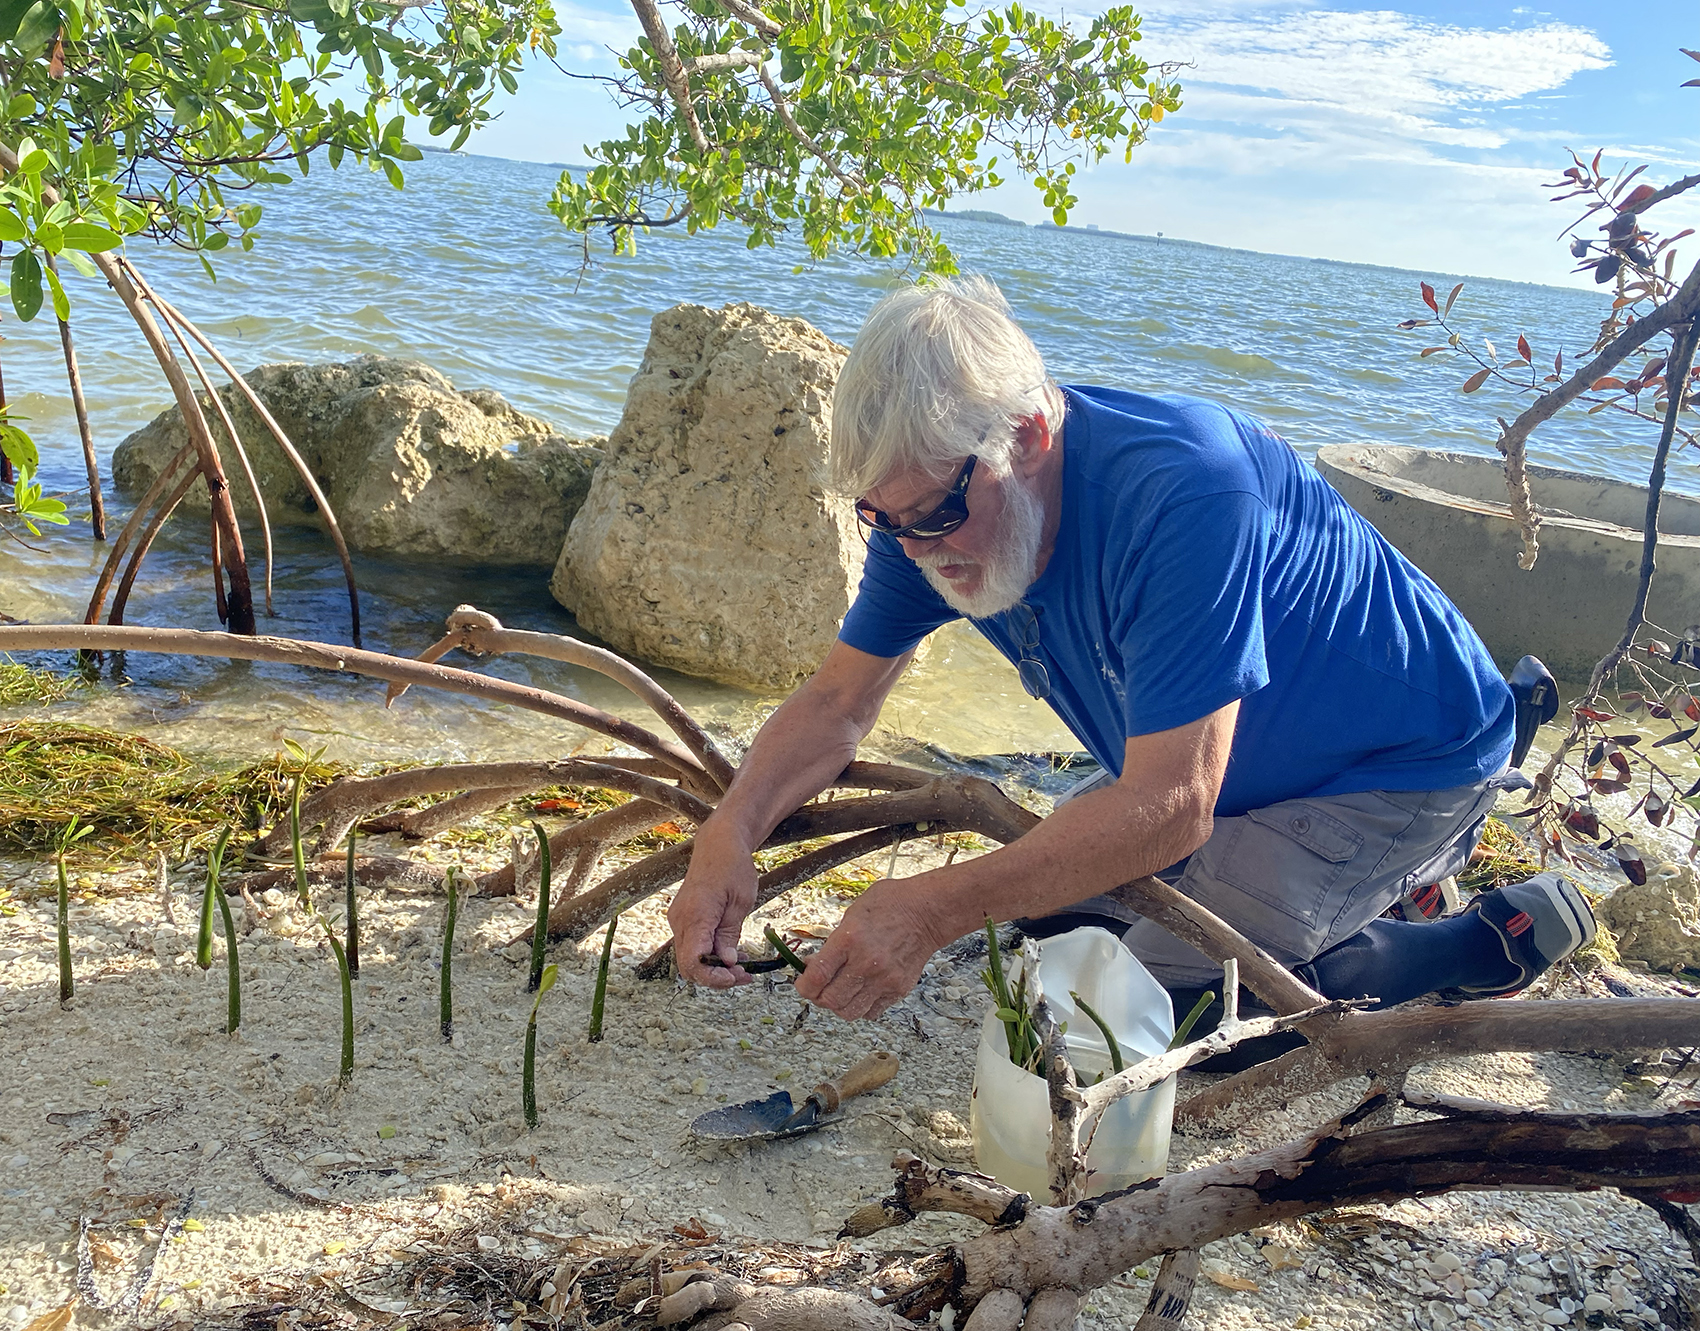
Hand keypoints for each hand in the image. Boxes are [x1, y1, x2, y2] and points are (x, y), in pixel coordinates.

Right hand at [669, 836, 758, 988]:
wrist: (718, 843)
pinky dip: (709, 955)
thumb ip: (730, 934)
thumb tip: (727, 963)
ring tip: (743, 967)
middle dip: (715, 977)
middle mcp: (679, 920)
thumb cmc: (733, 867)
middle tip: (745, 976)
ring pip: (689, 958)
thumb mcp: (741, 902)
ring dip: (714, 968)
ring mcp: (678, 920)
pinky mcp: (682, 919)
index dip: (713, 977)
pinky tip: (731, 953)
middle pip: (689, 965)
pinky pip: (692, 946)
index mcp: (695, 915)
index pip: (693, 961)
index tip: (736, 977)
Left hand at [795, 879, 943, 1019]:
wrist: (927, 913)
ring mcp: (884, 979)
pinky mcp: (898, 989)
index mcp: (850, 939)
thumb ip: (832, 943)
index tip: (801, 984)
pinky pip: (871, 1012)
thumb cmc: (890, 905)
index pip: (816, 977)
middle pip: (830, 1000)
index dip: (803, 986)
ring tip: (839, 991)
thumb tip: (812, 966)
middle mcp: (866, 963)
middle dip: (817, 996)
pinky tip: (860, 991)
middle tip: (818, 988)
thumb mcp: (852, 914)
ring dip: (838, 1005)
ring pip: (849, 1012)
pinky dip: (861, 1006)